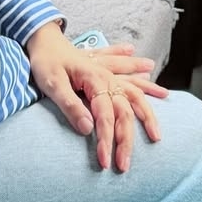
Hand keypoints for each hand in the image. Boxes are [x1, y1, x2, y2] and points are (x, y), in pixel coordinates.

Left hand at [25, 24, 166, 170]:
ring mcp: (105, 71)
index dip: (108, 140)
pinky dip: (136, 69)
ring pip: (132, 88)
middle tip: (126, 163)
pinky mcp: (101, 68)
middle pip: (125, 109)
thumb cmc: (45, 61)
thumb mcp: (52, 84)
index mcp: (95, 79)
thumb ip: (71, 106)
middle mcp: (105, 76)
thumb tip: (89, 128)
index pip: (106, 116)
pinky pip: (125, 70)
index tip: (106, 161)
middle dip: (128, 138)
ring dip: (146, 103)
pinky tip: (147, 68)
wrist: (41, 37)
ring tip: (161, 114)